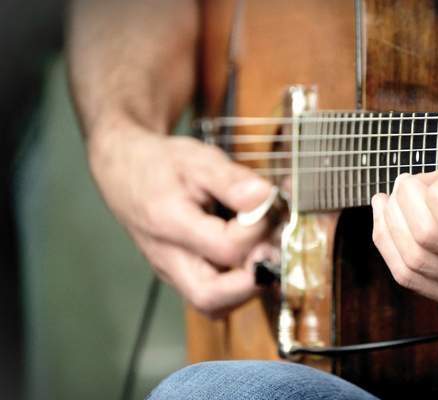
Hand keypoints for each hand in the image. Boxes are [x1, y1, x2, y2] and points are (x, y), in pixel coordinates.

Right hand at [87, 126, 273, 317]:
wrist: (123, 171)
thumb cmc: (161, 164)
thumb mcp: (198, 159)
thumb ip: (232, 180)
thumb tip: (264, 197)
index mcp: (168, 224)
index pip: (225, 248)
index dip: (257, 230)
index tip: (267, 205)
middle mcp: (167, 258)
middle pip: (210, 299)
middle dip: (252, 281)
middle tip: (270, 249)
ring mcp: (172, 272)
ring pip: (212, 306)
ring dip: (247, 287)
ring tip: (262, 251)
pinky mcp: (180, 275)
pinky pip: (212, 296)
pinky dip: (238, 284)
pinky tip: (250, 254)